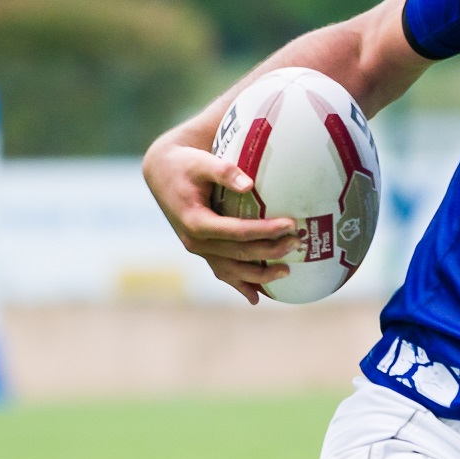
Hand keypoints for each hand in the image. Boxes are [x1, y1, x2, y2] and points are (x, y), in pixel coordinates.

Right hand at [142, 137, 299, 304]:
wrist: (162, 174)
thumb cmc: (184, 164)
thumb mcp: (201, 161)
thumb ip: (223, 171)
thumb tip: (250, 185)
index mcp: (196, 222)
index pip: (237, 231)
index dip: (265, 231)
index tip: (290, 225)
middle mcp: (196, 242)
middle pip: (239, 253)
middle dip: (270, 251)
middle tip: (297, 243)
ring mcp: (199, 250)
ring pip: (231, 270)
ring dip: (259, 275)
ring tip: (286, 272)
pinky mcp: (203, 252)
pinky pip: (222, 273)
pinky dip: (239, 286)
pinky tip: (256, 297)